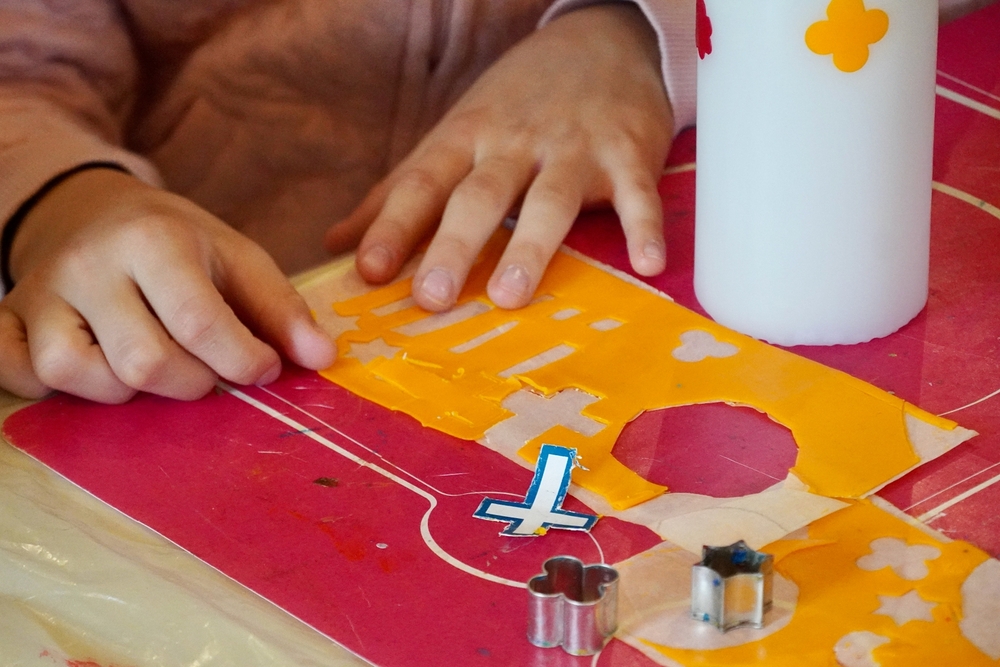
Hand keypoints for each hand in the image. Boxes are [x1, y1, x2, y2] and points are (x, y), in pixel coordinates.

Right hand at [0, 168, 334, 402]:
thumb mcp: (235, 256)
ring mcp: (40, 295)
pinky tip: (93, 369)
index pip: (199, 321)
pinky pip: (19, 374)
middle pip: (142, 362)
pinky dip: (52, 388)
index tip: (263, 368)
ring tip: (152, 366)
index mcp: (153, 240)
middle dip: (191, 384)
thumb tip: (323, 357)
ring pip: (75, 374)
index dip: (242, 360)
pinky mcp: (8, 319)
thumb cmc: (175, 242)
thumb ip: (280, 308)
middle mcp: (89, 265)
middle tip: (207, 372)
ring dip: (126, 392)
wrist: (91, 210)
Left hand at [325, 3, 673, 310]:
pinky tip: (648, 265)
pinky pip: (636, 194)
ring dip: (530, 247)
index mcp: (466, 138)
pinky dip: (643, 227)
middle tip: (432, 296)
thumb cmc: (516, 103)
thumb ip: (398, 192)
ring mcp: (573, 148)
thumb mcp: (453, 134)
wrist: (603, 40)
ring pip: (549, 199)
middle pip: (480, 195)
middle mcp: (514, 143)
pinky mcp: (627, 154)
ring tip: (508, 295)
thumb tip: (334, 243)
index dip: (393, 226)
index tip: (368, 271)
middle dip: (453, 244)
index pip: (422, 183)